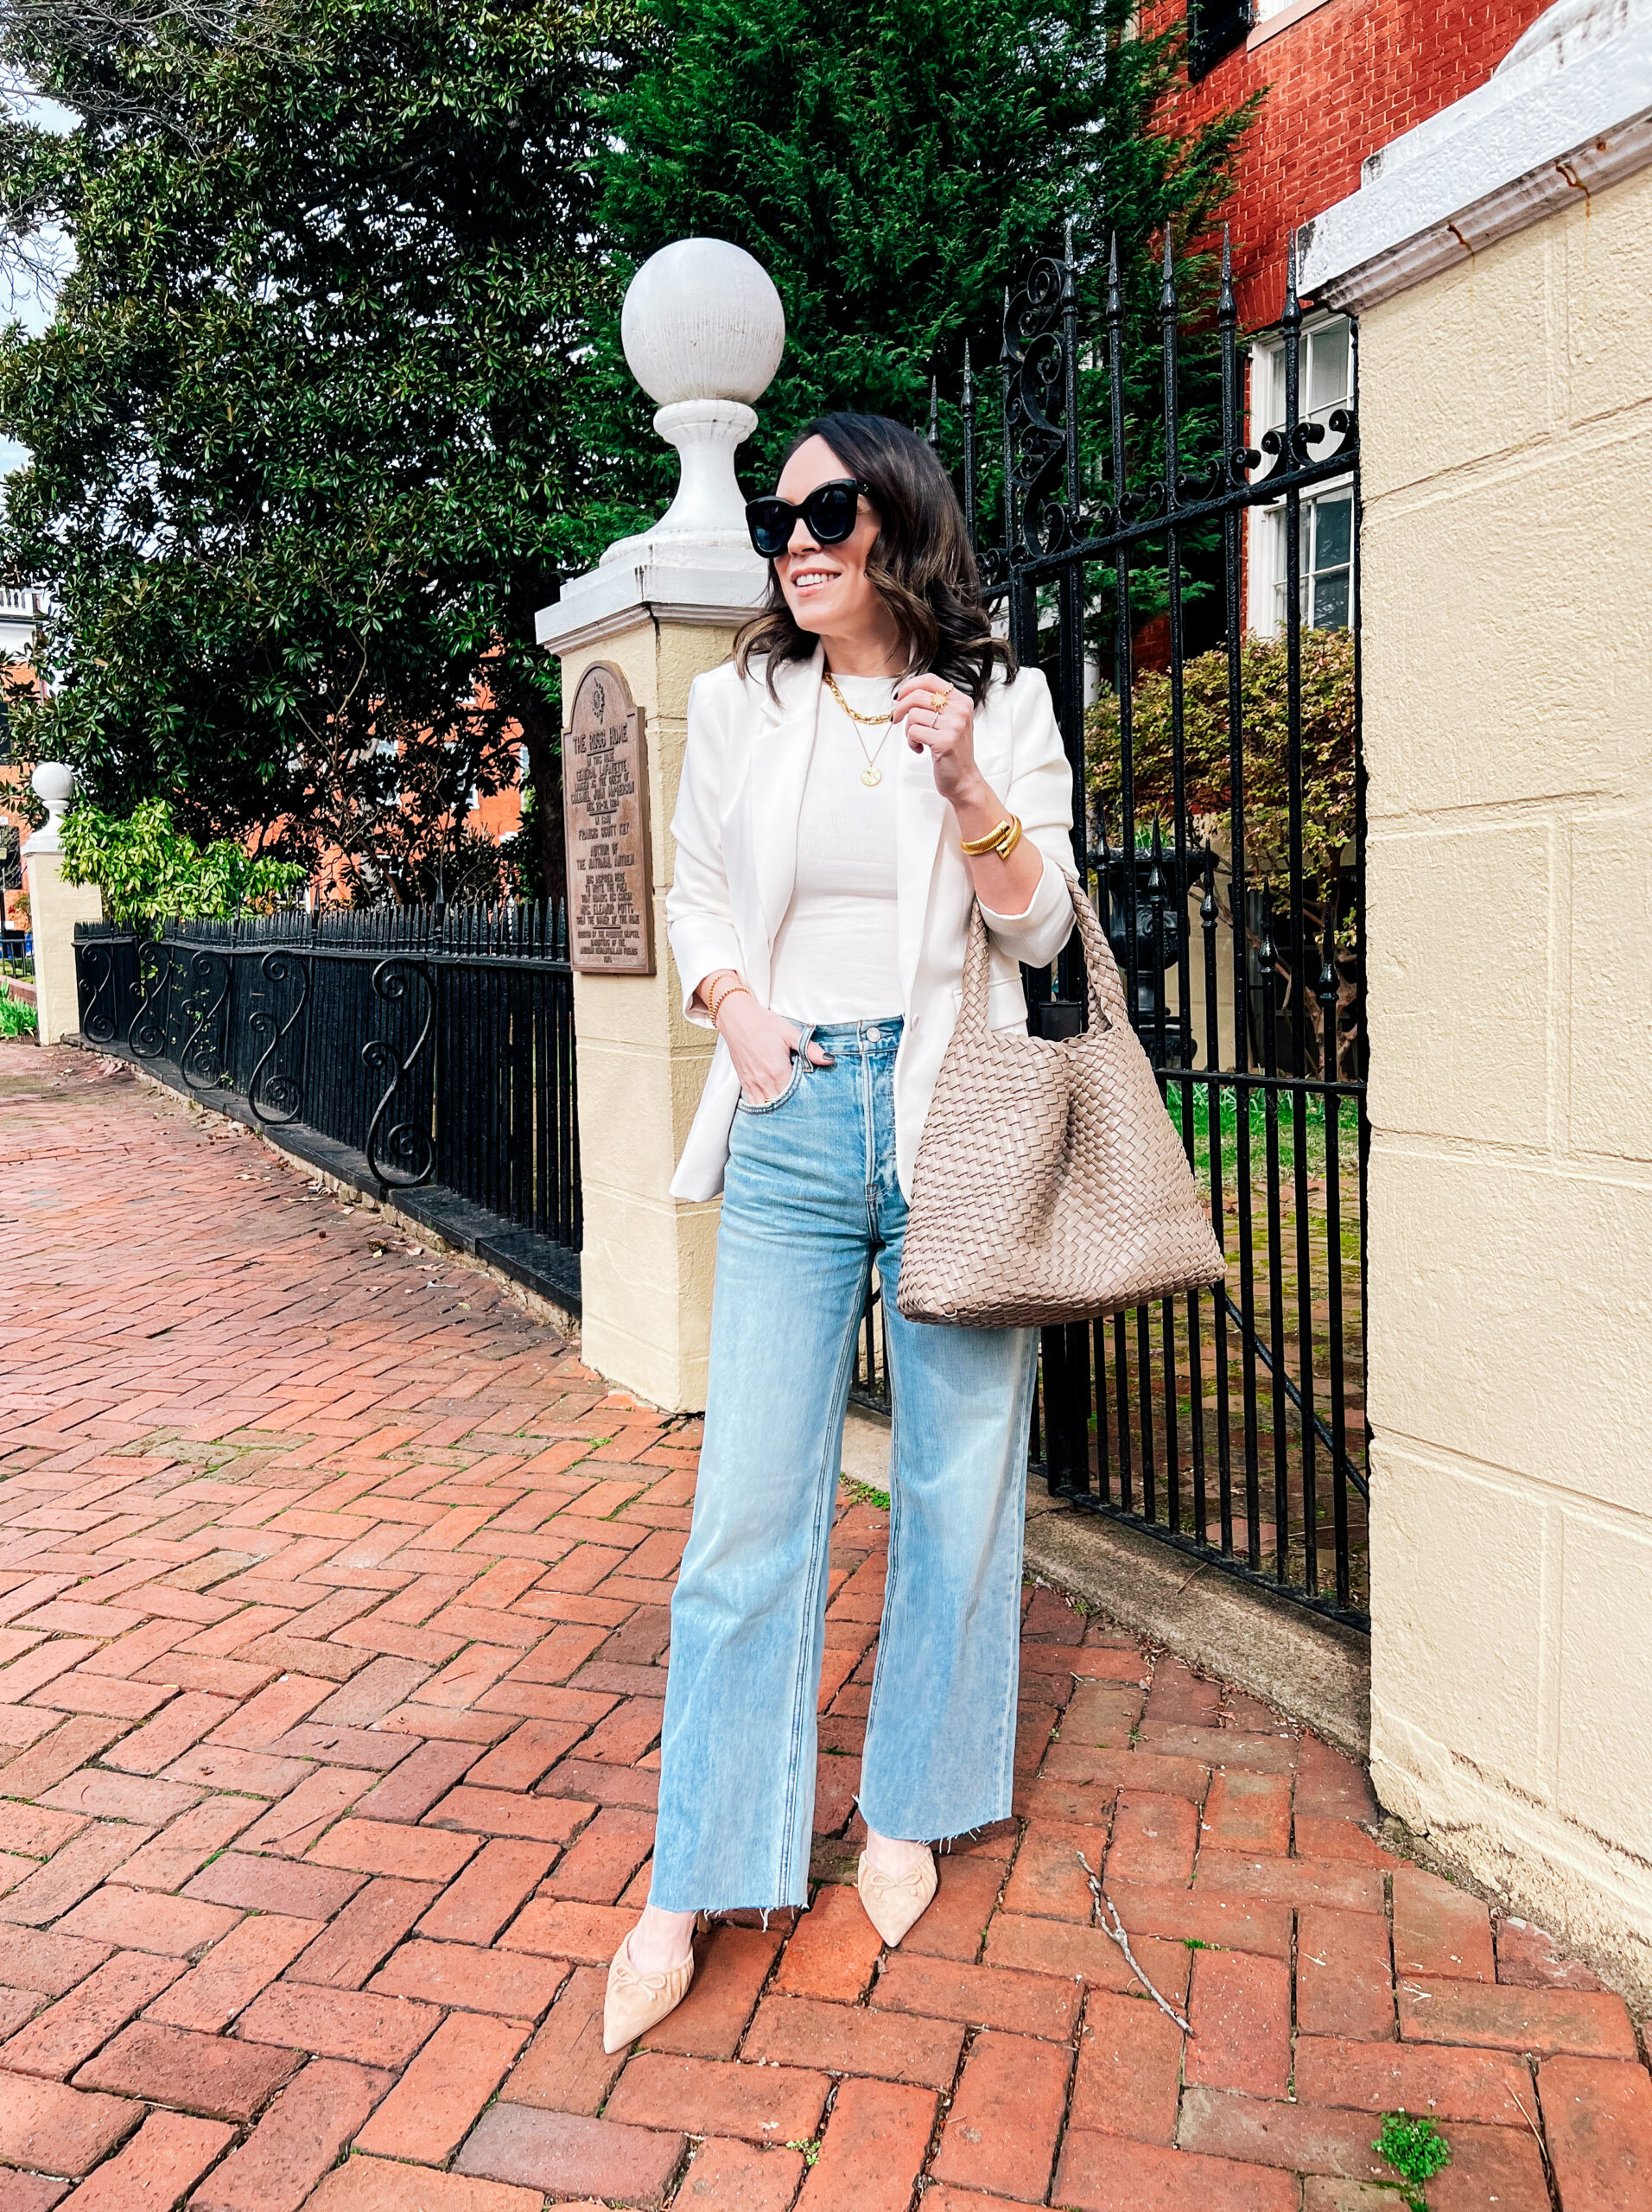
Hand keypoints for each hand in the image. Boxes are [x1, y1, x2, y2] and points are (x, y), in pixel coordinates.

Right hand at [717, 992, 831, 1103]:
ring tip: (788, 1109)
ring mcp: (752, 1083)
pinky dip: (762, 1107)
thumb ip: (809, 1049)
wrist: (738, 1019)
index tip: (812, 1100)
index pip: (794, 1096)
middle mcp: (764, 1081)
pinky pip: (753, 1103)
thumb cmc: (763, 1024)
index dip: (804, 1100)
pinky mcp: (744, 1082)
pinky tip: (771, 1105)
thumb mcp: (790, 1033)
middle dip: (792, 1107)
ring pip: (766, 1107)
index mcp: (778, 1071)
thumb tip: (828, 1059)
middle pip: (781, 1105)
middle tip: (804, 1107)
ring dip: (777, 1109)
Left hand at [893, 673, 986, 808]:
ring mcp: (954, 726)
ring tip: (916, 740)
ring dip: (908, 730)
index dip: (910, 686)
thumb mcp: (951, 721)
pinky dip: (911, 742)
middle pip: (918, 696)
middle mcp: (960, 710)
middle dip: (901, 707)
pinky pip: (913, 732)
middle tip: (896, 718)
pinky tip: (919, 748)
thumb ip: (937, 705)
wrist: (964, 778)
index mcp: (962, 701)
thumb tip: (907, 693)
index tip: (900, 697)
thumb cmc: (953, 750)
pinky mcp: (944, 741)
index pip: (930, 680)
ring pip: (913, 715)